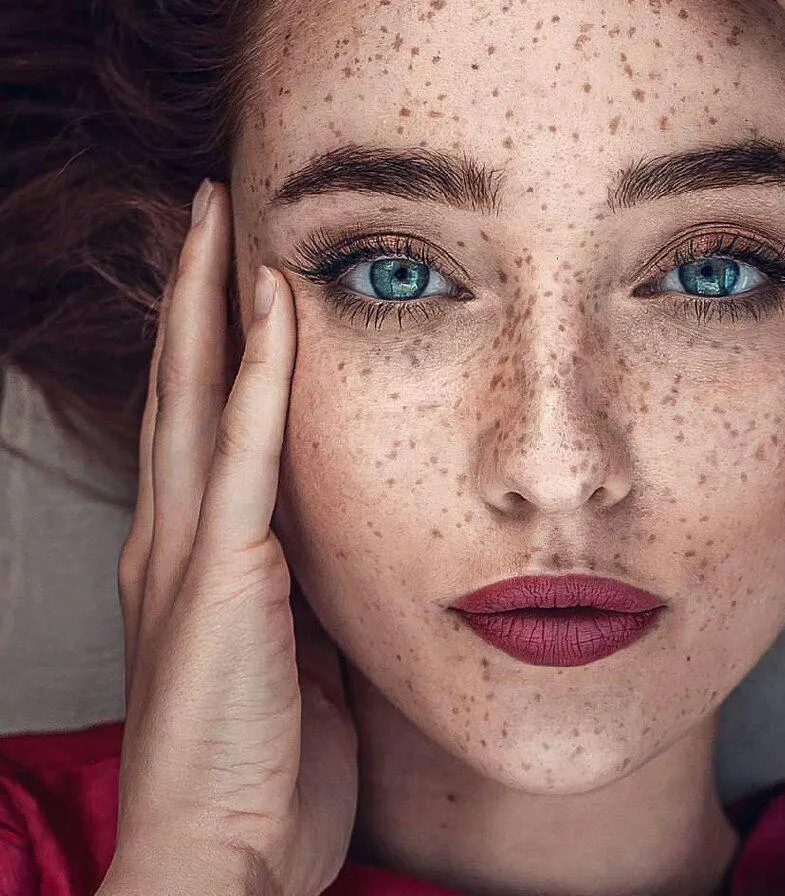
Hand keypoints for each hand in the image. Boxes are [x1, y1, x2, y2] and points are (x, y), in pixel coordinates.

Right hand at [106, 180, 356, 895]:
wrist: (220, 868)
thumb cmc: (265, 779)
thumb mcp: (295, 668)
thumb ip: (312, 598)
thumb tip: (353, 560)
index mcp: (196, 563)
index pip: (197, 426)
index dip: (207, 347)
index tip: (233, 278)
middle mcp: (175, 542)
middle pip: (178, 389)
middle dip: (190, 295)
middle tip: (203, 211)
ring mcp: (189, 553)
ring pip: (194, 395)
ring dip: (208, 301)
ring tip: (215, 219)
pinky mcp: (224, 574)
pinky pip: (245, 448)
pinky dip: (255, 368)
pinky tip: (270, 301)